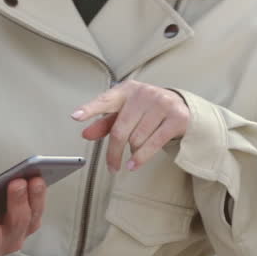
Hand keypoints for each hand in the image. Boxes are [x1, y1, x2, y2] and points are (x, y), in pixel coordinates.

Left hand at [0, 176, 46, 255]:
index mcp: (22, 229)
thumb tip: (13, 175)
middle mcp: (9, 241)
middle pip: (18, 223)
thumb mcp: (3, 215)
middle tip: (16, 182)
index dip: (38, 197)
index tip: (36, 179)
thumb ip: (10, 198)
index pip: (35, 213)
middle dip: (18, 201)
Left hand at [72, 80, 189, 172]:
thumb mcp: (125, 111)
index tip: (76, 116)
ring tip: (132, 152)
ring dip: (132, 151)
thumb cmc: (146, 109)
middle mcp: (143, 94)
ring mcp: (162, 104)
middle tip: (111, 165)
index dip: (90, 109)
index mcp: (126, 90)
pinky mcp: (176, 117)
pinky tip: (134, 163)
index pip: (105, 100)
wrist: (180, 105)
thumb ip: (105, 122)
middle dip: (114, 152)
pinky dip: (141, 157)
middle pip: (120, 129)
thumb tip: (86, 134)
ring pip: (136, 139)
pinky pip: (154, 143)